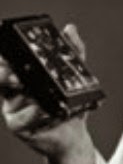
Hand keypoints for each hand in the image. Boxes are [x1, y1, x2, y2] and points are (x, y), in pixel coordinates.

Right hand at [1, 23, 96, 163]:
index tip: (4, 47)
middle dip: (5, 74)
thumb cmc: (69, 105)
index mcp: (23, 78)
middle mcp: (14, 93)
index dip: (4, 55)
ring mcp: (15, 110)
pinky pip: (20, 120)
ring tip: (25, 86)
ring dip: (21, 94)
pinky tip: (41, 110)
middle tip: (14, 74)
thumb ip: (74, 52)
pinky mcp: (20, 127)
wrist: (74, 135)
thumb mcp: (75, 76)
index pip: (8, 63)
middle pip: (2, 78)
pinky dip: (32, 114)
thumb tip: (70, 28)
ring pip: (12, 100)